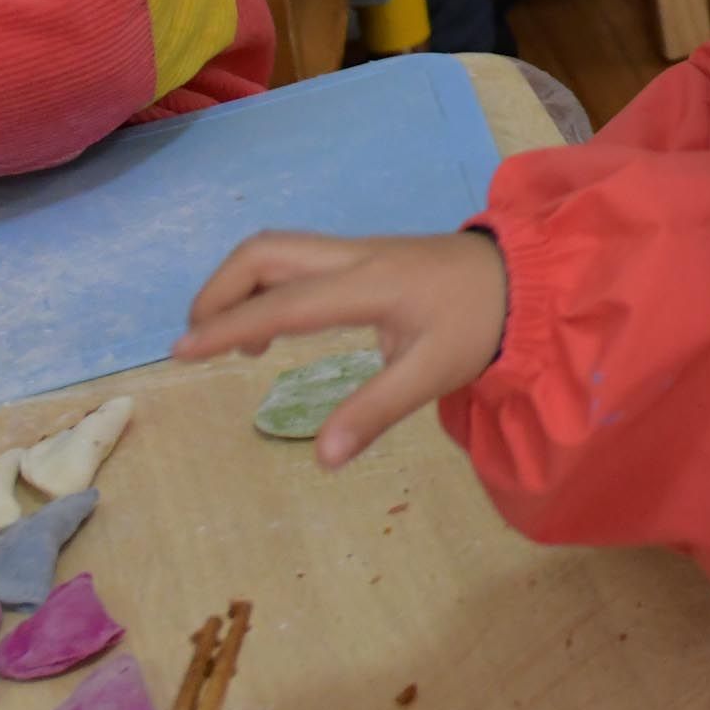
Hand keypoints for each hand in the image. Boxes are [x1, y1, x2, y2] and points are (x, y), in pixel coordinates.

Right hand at [174, 228, 509, 467]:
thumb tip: (323, 458)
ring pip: (278, 250)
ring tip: (230, 343)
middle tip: (196, 341)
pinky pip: (298, 259)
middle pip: (265, 252)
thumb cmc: (481, 322)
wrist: (528, 276)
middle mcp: (354, 257)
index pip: (281, 303)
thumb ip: (376, 411)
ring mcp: (358, 250)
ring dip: (240, 287)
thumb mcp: (435, 371)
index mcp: (368, 285)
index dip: (226, 326)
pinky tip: (273, 328)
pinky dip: (266, 285)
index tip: (181, 352)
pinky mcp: (364, 255)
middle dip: (218, 290)